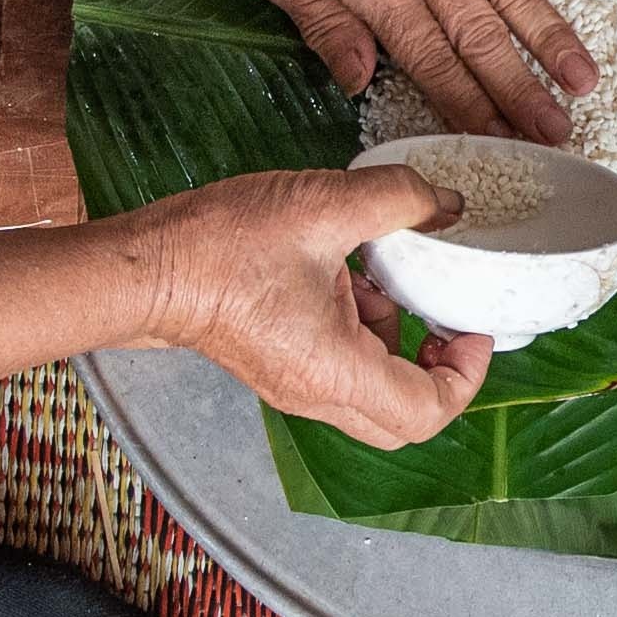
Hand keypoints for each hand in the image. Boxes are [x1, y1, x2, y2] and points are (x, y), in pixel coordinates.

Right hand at [133, 165, 497, 447]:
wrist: (145, 267)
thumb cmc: (221, 247)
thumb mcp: (324, 207)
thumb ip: (398, 201)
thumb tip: (447, 204)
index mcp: (337, 373)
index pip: (428, 412)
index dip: (468, 375)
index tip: (471, 327)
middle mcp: (318, 394)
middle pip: (404, 416)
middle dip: (438, 367)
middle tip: (445, 318)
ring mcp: (295, 384)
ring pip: (372, 386)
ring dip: (393, 335)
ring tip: (384, 276)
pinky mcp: (278, 364)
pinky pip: (339, 363)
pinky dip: (359, 325)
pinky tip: (346, 271)